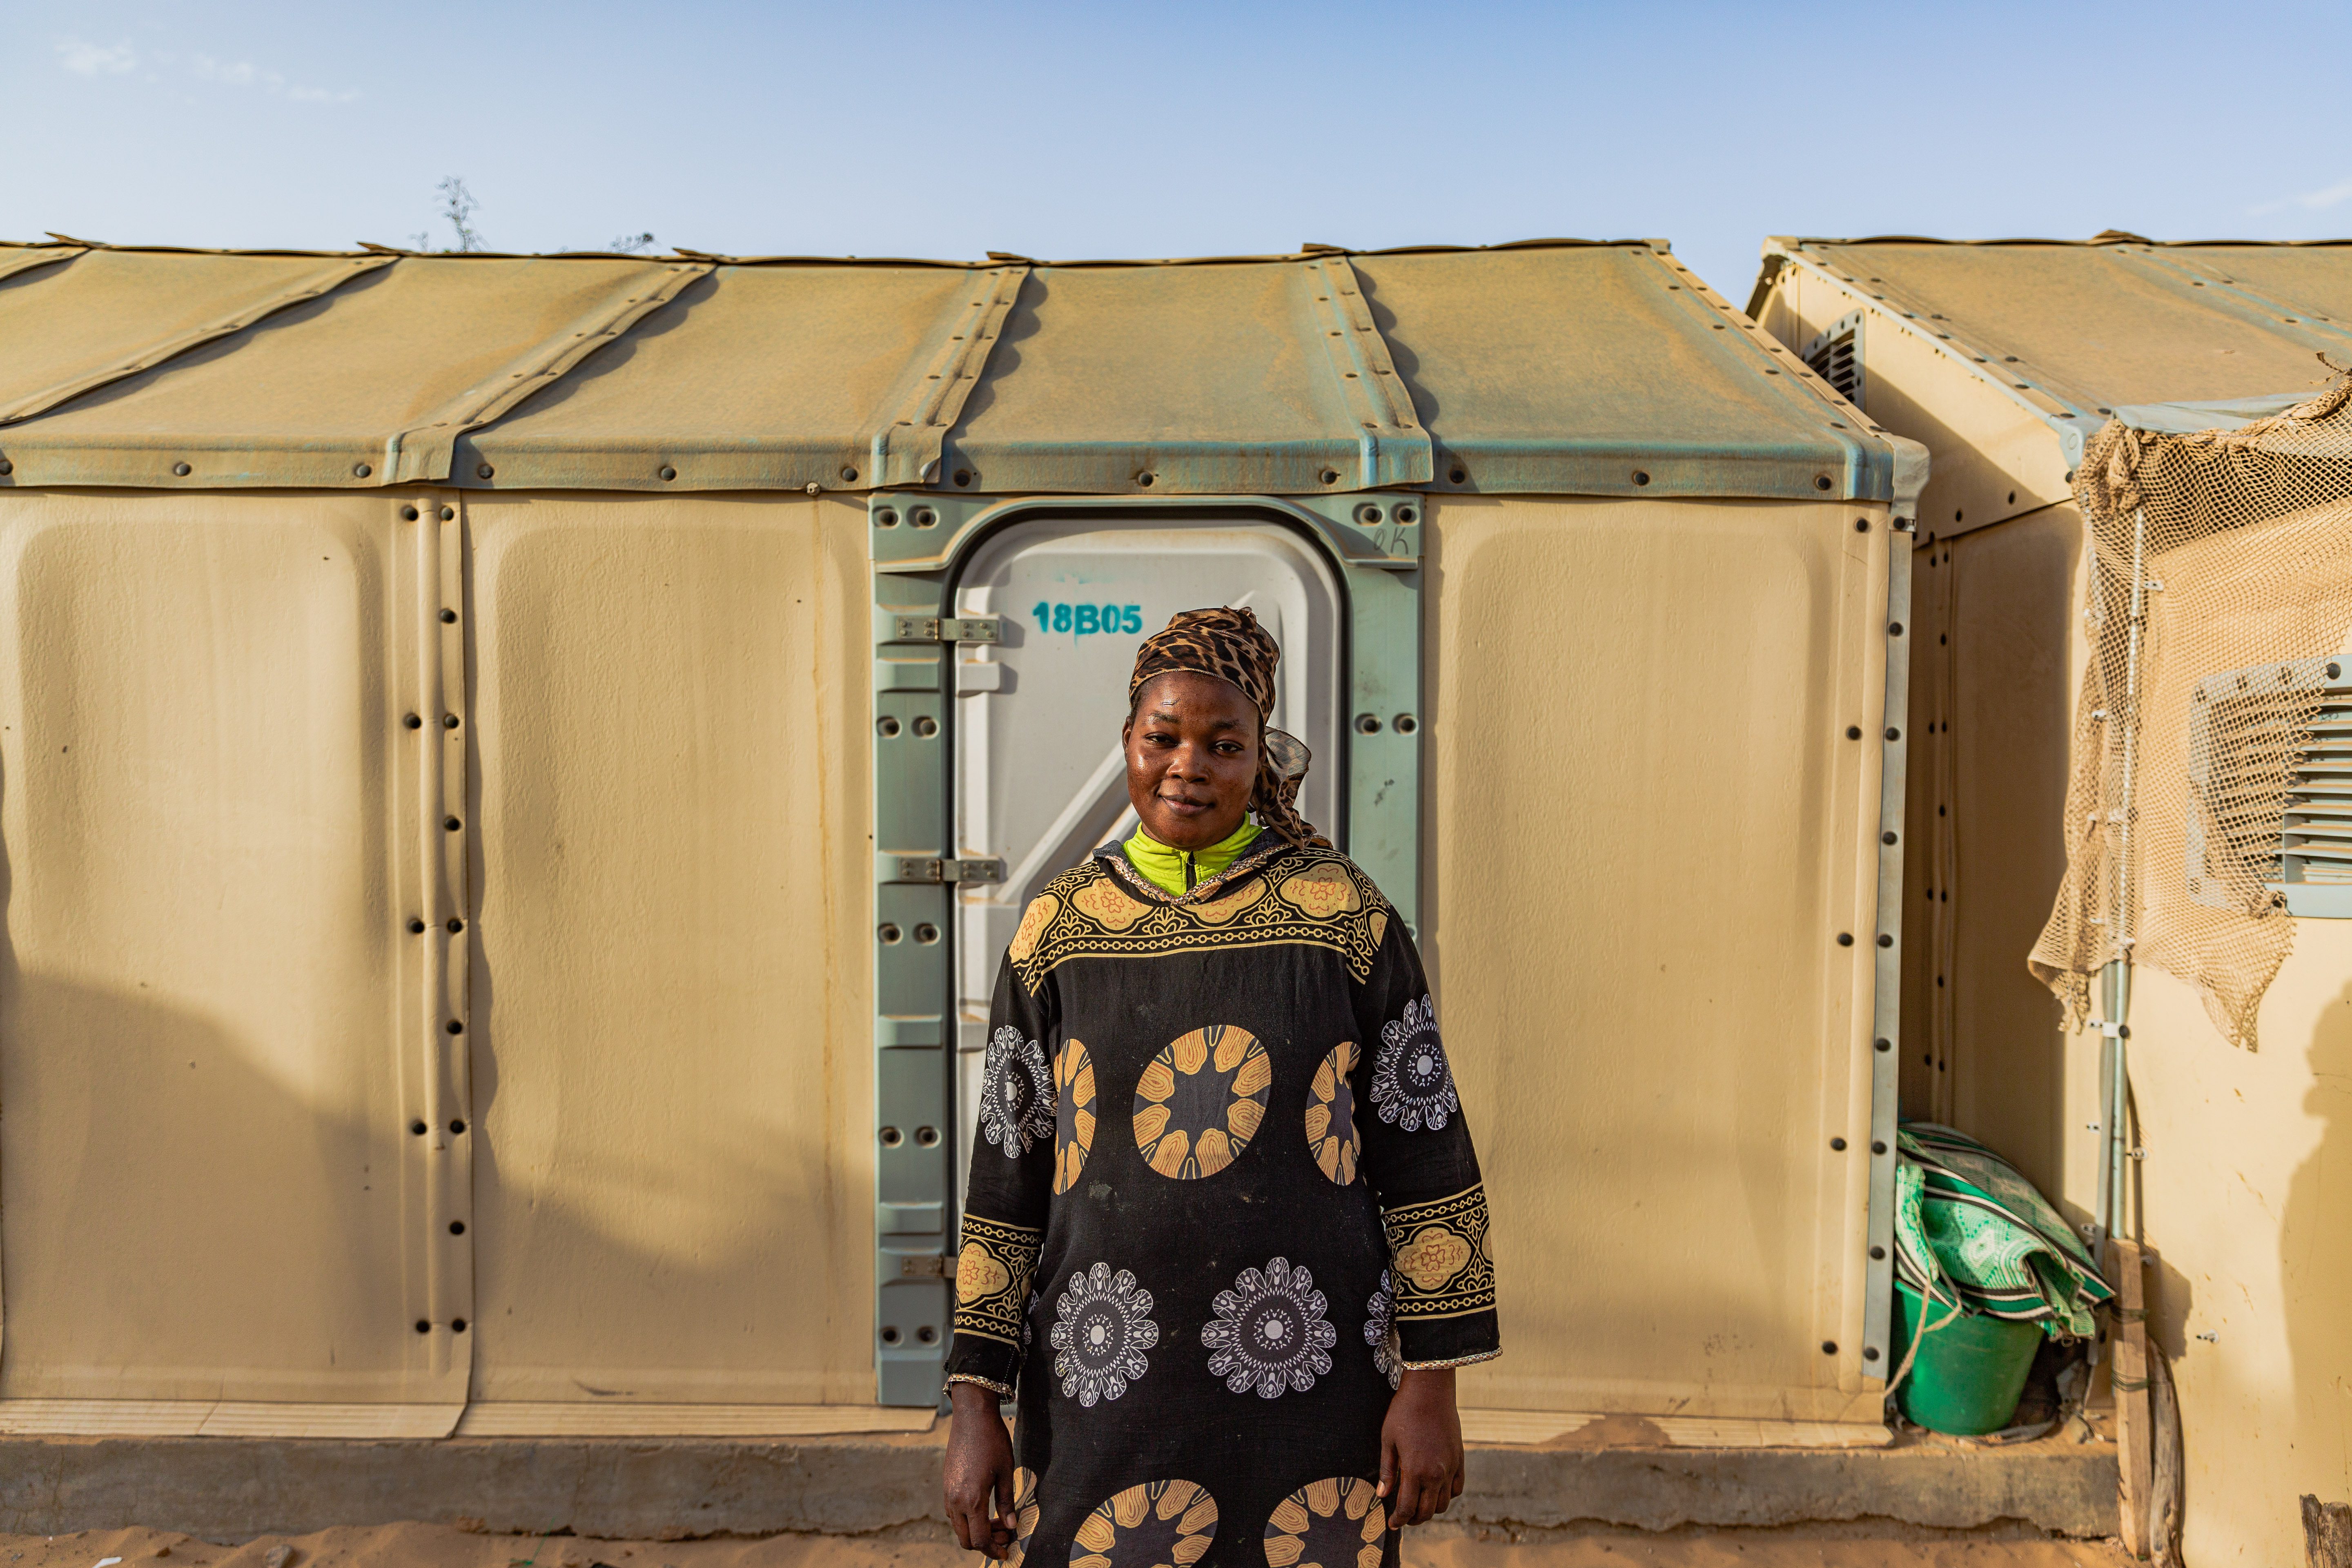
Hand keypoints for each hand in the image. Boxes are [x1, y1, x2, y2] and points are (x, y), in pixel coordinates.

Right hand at [944, 1383, 1018, 1558]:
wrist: (972, 1416)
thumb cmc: (992, 1441)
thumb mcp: (1006, 1472)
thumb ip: (1007, 1502)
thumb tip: (1012, 1526)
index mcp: (972, 1500)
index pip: (980, 1539)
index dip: (993, 1550)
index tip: (1006, 1552)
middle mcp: (955, 1500)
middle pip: (965, 1538)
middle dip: (985, 1543)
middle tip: (1005, 1535)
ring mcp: (948, 1492)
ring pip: (958, 1526)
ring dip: (975, 1530)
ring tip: (997, 1520)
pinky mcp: (946, 1484)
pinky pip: (953, 1512)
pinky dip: (967, 1518)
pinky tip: (983, 1507)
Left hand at [1378, 1367, 1464, 1528]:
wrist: (1431, 1390)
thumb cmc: (1404, 1412)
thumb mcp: (1388, 1440)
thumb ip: (1387, 1471)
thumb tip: (1382, 1495)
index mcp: (1415, 1470)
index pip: (1407, 1508)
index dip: (1398, 1520)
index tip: (1392, 1523)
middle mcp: (1436, 1474)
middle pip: (1427, 1511)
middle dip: (1413, 1519)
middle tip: (1403, 1517)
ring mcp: (1451, 1467)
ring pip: (1443, 1503)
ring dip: (1430, 1509)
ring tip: (1418, 1504)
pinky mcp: (1460, 1459)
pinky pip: (1457, 1488)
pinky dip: (1447, 1495)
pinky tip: (1436, 1490)